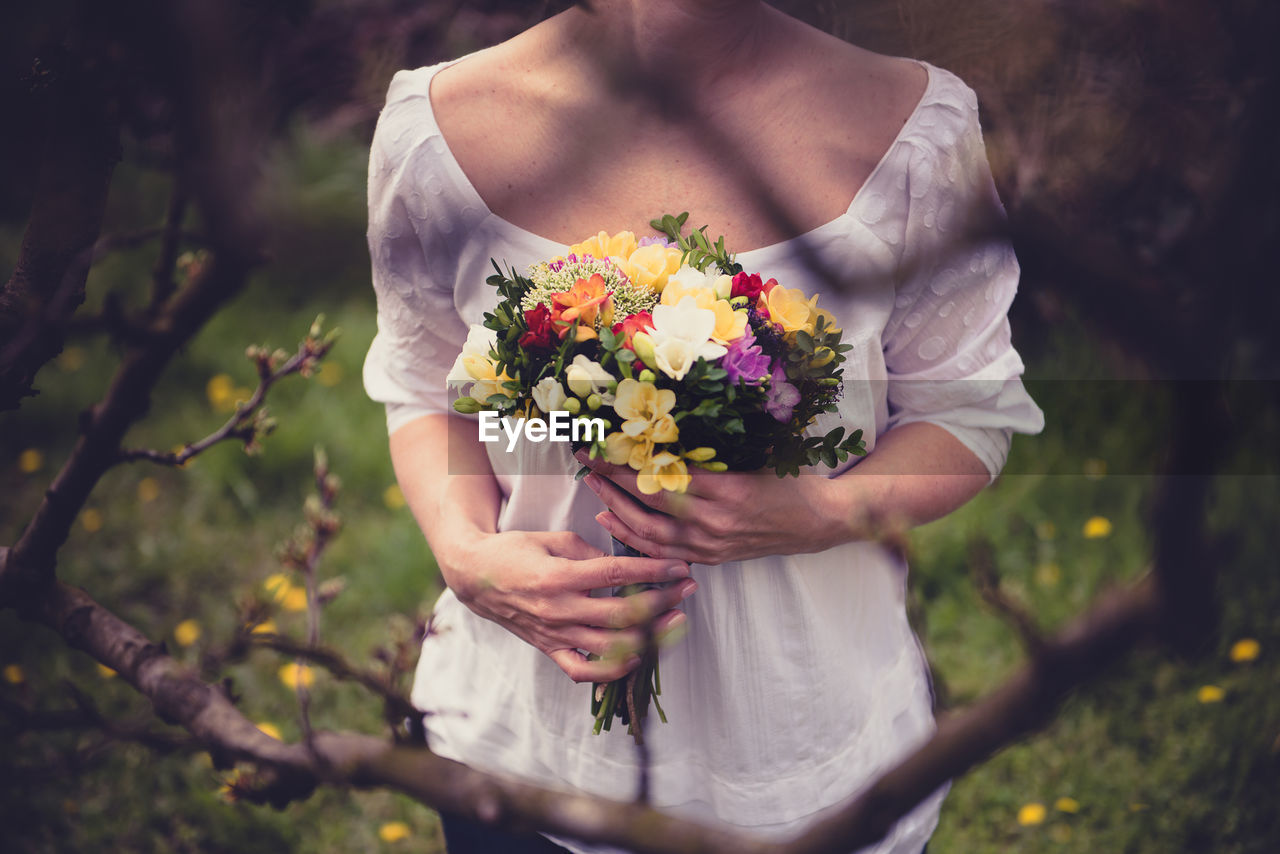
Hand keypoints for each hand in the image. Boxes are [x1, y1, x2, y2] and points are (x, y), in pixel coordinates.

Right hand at [437, 527, 695, 682]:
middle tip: (687, 590)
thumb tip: (623, 564)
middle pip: (622, 614)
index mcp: (559, 577)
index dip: (653, 571)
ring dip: (650, 636)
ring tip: (675, 621)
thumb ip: (589, 551)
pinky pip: (583, 671)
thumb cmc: (514, 551)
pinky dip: (612, 670)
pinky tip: (636, 655)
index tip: (679, 565)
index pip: (616, 574)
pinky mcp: (549, 650)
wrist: (475, 578)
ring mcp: (554, 635)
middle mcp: (558, 610)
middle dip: (662, 602)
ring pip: (610, 646)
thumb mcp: (552, 539)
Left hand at [574, 449, 854, 564]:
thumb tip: (661, 435)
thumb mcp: (753, 457)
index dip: (627, 463)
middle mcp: (714, 522)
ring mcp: (711, 545)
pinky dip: (634, 537)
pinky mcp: (712, 558)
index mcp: (725, 491)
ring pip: (650, 532)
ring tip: (595, 490)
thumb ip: (710, 454)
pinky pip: (663, 550)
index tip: (601, 447)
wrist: (820, 521)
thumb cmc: (789, 481)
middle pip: (648, 503)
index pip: (662, 475)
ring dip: (617, 510)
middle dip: (613, 484)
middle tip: (589, 464)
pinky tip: (614, 521)